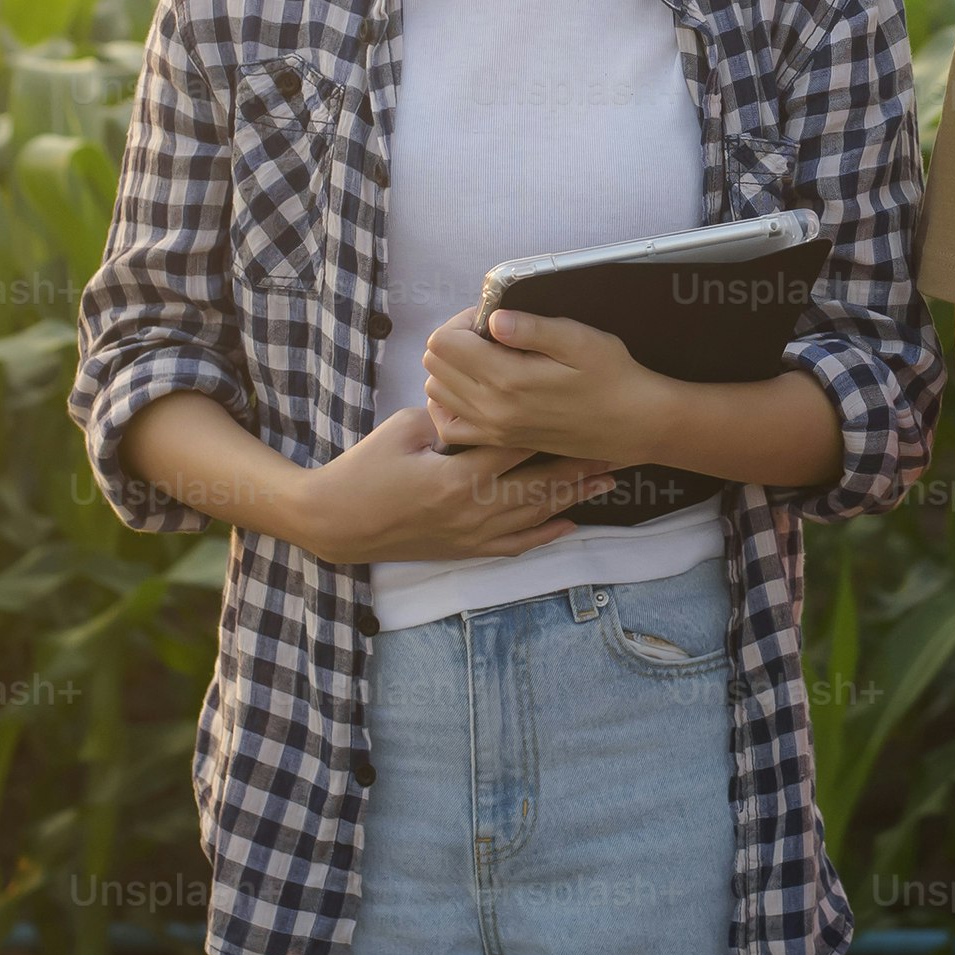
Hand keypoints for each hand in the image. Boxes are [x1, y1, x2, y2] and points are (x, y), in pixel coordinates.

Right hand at [291, 404, 618, 564]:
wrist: (336, 522)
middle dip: (581, 467)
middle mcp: (473, 509)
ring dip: (573, 498)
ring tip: (608, 482)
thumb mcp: (405, 430)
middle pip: (540, 484)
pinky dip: (545, 535)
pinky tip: (571, 524)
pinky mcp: (465, 549)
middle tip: (618, 450)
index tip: (587, 414)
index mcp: (458, 476)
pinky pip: (514, 545)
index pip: (520, 447)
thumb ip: (451, 420)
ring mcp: (471, 534)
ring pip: (534, 515)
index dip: (557, 430)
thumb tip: (484, 406)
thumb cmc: (365, 469)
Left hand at [421, 305, 669, 462]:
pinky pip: (449, 424)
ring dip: (452, 368)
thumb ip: (531, 328)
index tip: (492, 319)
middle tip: (490, 336)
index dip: (463, 320)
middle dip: (455, 340)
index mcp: (507, 378)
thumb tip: (492, 319)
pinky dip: (450, 402)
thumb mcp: (579, 339)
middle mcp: (491, 408)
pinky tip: (475, 388)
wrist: (632, 423)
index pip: (445, 341)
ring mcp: (492, 429)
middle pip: (434, 364)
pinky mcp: (498, 441)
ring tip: (486, 359)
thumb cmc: (612, 377)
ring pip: (436, 391)